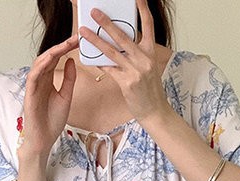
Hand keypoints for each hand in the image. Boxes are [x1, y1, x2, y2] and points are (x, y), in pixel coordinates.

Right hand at [20, 35, 78, 160]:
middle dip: (61, 46)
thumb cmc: (52, 121)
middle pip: (49, 58)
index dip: (66, 49)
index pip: (56, 59)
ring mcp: (34, 87)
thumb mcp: (66, 97)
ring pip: (40, 64)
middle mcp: (40, 80)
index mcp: (48, 80)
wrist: (44, 140)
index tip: (79, 41)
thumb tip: (71, 60)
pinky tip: (49, 59)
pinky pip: (33, 77)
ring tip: (65, 45)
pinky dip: (40, 66)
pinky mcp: (29, 95)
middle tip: (75, 38)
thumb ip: (69, 80)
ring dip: (52, 52)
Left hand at [79, 0, 171, 124]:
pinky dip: (99, 63)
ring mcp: (135, 71)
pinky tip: (91, 57)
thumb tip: (119, 43)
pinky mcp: (127, 83)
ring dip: (96, 40)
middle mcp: (144, 59)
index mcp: (150, 52)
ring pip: (112, 51)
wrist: (155, 111)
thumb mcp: (148, 67)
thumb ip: (136, 54)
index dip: (143, 10)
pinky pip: (109, 69)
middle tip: (95, 12)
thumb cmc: (150, 89)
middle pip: (123, 36)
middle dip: (107, 23)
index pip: (148, 26)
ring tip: (84, 31)